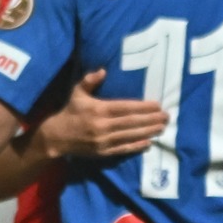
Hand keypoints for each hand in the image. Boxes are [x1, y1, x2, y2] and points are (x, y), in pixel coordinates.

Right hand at [35, 70, 170, 159]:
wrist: (56, 137)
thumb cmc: (70, 112)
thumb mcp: (76, 93)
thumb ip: (89, 81)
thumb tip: (102, 71)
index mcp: (98, 109)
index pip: (125, 107)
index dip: (143, 107)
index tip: (157, 105)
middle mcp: (103, 125)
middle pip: (132, 122)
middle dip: (151, 119)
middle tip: (166, 116)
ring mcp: (104, 140)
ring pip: (130, 135)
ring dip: (148, 132)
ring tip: (162, 128)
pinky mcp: (103, 152)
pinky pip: (123, 148)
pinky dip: (136, 146)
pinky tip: (149, 143)